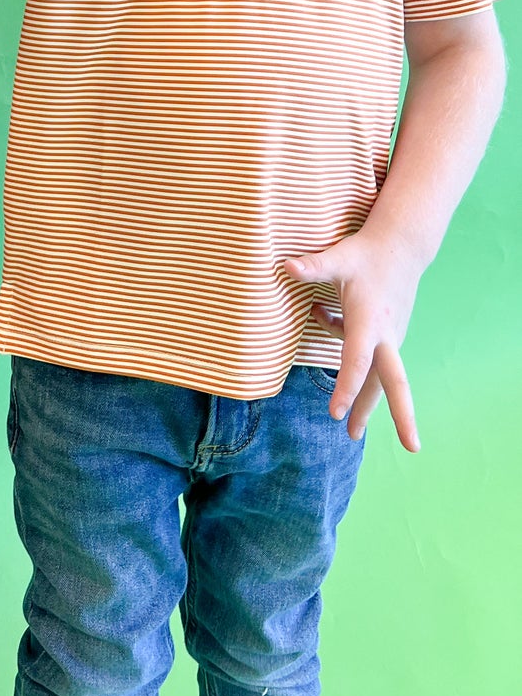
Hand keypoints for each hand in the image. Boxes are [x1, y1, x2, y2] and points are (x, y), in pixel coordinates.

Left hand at [283, 233, 424, 450]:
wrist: (400, 246)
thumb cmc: (364, 253)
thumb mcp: (338, 258)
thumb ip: (313, 266)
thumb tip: (285, 266)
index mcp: (369, 320)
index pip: (356, 360)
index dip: (345, 387)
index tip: (335, 414)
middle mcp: (385, 334)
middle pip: (395, 382)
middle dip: (402, 416)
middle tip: (411, 449)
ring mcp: (392, 337)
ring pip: (382, 379)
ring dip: (369, 404)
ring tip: (353, 433)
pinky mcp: (390, 336)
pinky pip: (369, 358)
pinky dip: (350, 358)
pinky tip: (324, 316)